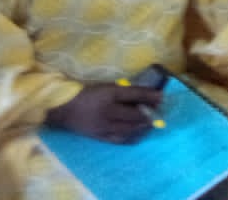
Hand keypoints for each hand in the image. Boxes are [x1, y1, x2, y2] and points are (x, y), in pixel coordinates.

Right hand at [45, 83, 162, 143]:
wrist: (65, 109)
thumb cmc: (89, 94)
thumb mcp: (107, 87)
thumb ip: (125, 91)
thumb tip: (146, 95)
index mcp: (109, 95)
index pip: (134, 94)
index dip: (150, 96)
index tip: (162, 97)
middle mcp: (107, 111)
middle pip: (133, 115)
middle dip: (149, 114)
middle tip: (160, 113)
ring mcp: (103, 126)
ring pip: (128, 129)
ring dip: (142, 127)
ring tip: (152, 124)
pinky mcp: (99, 136)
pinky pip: (119, 139)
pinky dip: (131, 137)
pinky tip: (139, 135)